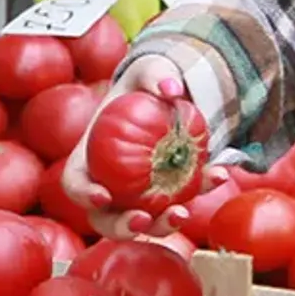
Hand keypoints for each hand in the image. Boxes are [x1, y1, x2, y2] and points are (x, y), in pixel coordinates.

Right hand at [45, 50, 220, 236]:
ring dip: (162, 226)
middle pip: (104, 217)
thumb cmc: (146, 83)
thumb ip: (155, 74)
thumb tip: (171, 90)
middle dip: (121, 227)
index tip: (103, 196)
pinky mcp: (169, 192)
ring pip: (144, 222)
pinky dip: (202, 192)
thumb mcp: (147, 69)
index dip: (83, 194)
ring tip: (183, 213)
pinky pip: (181, 200)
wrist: (171, 94)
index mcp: (90, 155)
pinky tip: (220, 175)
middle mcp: (110, 181)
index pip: (74, 182)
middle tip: (143, 219)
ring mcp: (139, 193)